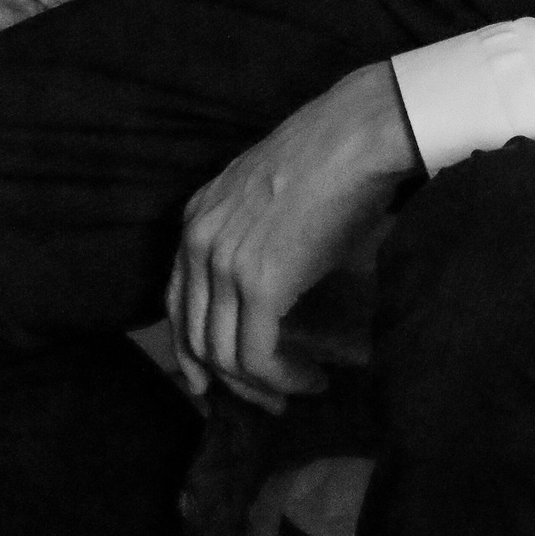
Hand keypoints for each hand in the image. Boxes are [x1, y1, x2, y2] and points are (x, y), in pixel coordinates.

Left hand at [166, 63, 419, 413]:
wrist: (357, 136)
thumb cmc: (330, 155)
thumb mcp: (267, 189)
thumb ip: (250, 229)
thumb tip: (271, 280)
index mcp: (197, 216)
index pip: (176, 302)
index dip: (192, 349)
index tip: (214, 379)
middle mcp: (199, 242)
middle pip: (196, 336)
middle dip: (229, 379)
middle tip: (267, 399)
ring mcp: (225, 265)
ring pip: (225, 354)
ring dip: (262, 386)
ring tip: (299, 389)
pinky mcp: (260, 286)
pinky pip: (256, 356)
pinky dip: (282, 380)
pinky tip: (311, 380)